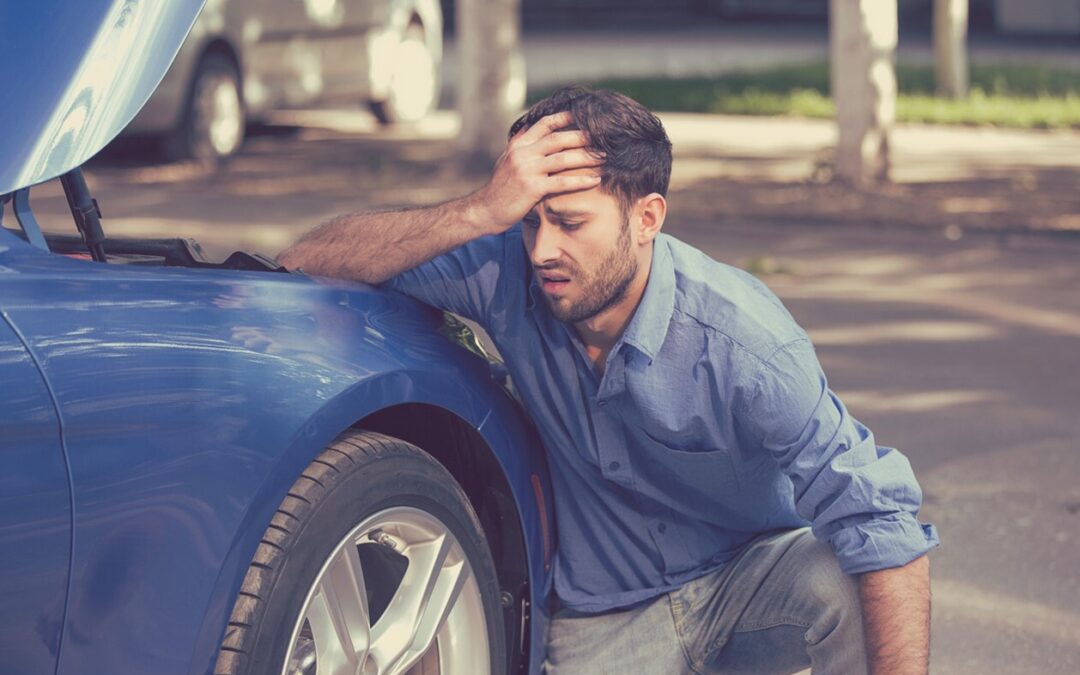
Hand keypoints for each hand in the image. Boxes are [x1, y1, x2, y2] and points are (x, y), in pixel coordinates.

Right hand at [470, 111, 602, 232]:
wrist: (486, 210)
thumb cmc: (500, 188)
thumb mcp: (508, 161)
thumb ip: (522, 146)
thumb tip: (532, 130)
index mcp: (518, 145)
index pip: (543, 124)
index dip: (564, 118)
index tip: (583, 115)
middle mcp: (522, 154)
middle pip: (557, 139)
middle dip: (582, 137)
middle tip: (602, 138)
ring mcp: (527, 170)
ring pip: (562, 158)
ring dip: (586, 157)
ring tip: (604, 158)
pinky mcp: (532, 188)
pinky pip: (562, 182)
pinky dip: (581, 180)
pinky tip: (595, 180)